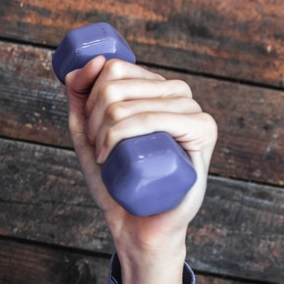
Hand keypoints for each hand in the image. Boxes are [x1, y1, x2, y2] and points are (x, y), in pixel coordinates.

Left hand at [63, 56, 217, 253]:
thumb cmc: (115, 177)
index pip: (114, 68)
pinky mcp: (203, 132)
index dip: (89, 95)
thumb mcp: (87, 131)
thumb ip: (79, 95)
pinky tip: (108, 156)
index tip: (88, 127)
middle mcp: (179, 94)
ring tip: (102, 156)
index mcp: (157, 88)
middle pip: (115, 85)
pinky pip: (152, 118)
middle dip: (92, 118)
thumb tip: (92, 61)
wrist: (137, 222)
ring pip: (127, 104)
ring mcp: (194, 111)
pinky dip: (118, 136)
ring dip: (101, 131)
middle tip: (95, 148)